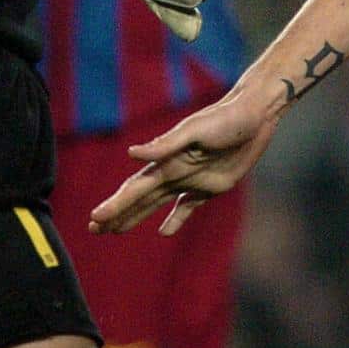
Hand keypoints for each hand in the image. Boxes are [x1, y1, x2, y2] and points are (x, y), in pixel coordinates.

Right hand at [88, 90, 276, 234]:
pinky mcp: (210, 186)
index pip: (134, 188)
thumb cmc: (225, 119)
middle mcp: (174, 172)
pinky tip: (164, 232)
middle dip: (116, 214)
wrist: (255, 114)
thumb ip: (164, 144)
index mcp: (166, 161)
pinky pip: (187, 207)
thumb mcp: (194, 130)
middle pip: (139, 199)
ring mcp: (191, 180)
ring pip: (156, 204)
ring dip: (136, 217)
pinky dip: (175, 220)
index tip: (94, 219)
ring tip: (115, 231)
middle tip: (93, 230)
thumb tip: (130, 153)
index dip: (115, 205)